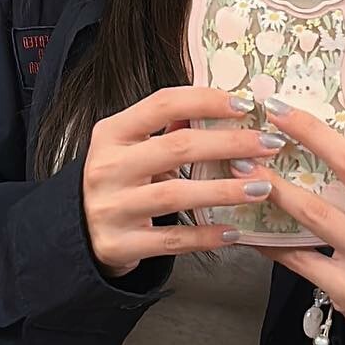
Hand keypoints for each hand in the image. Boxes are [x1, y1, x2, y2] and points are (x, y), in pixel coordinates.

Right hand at [81, 86, 290, 276]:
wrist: (76, 232)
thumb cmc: (116, 182)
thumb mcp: (130, 148)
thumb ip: (166, 130)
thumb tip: (224, 107)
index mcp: (111, 133)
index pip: (162, 104)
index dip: (206, 101)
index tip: (244, 105)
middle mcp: (108, 167)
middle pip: (176, 147)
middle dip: (229, 144)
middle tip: (269, 145)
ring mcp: (111, 207)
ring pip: (175, 195)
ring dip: (225, 190)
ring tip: (262, 187)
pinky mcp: (119, 244)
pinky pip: (171, 240)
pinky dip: (205, 236)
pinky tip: (233, 232)